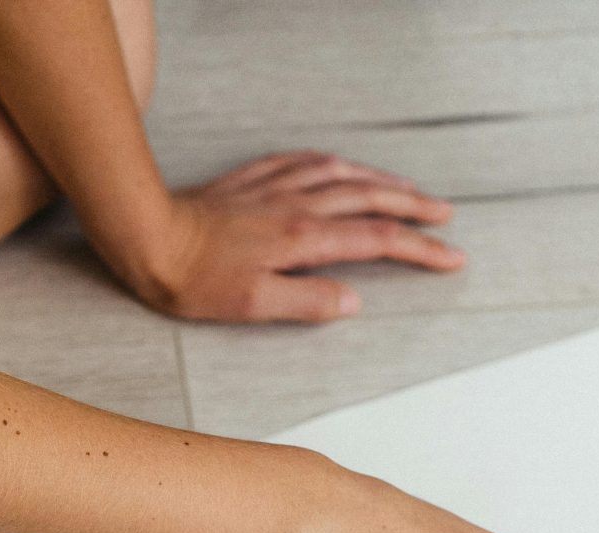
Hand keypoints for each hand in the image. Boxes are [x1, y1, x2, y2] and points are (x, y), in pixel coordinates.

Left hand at [125, 152, 461, 322]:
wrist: (148, 236)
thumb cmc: (195, 280)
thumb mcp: (254, 306)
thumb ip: (308, 303)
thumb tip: (352, 302)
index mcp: (305, 238)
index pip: (378, 240)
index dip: (420, 249)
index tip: (451, 257)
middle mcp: (298, 205)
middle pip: (371, 198)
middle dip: (414, 207)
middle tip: (446, 216)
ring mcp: (276, 186)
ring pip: (343, 174)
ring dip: (382, 180)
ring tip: (408, 190)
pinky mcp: (253, 179)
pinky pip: (305, 160)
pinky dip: (334, 163)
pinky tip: (340, 165)